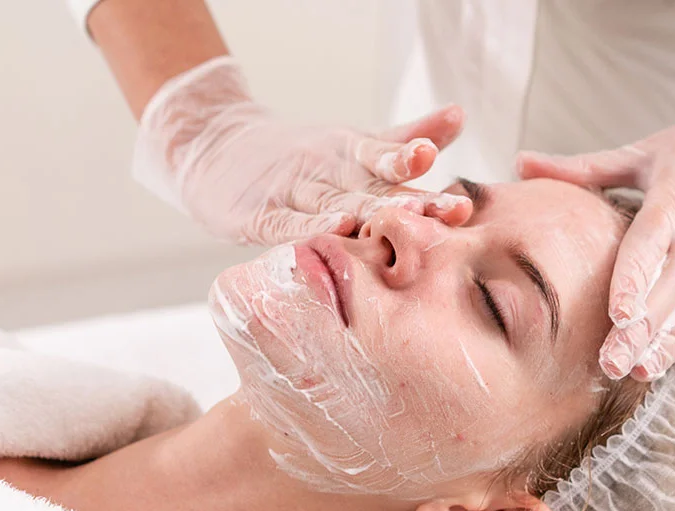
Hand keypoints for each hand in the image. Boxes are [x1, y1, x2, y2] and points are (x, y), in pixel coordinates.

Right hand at [134, 56, 472, 245]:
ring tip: (400, 219)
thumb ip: (403, 137)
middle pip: (373, 187)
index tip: (446, 170)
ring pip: (334, 204)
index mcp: (352, 157)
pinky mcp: (259, 216)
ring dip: (367, 213)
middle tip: (449, 209)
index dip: (415, 163)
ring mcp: (293, 192)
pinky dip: (308, 228)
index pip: (389, 160)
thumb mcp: (352, 143)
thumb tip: (458, 115)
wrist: (215, 150)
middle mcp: (327, 172)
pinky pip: (286, 224)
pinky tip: (334, 231)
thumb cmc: (299, 157)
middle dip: (412, 199)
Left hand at [517, 71, 674, 379]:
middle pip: (670, 288)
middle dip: (641, 330)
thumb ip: (583, 169)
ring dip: (673, 340)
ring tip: (642, 370)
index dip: (634, 281)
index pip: (650, 245)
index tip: (616, 314)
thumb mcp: (643, 152)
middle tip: (610, 364)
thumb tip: (519, 163)